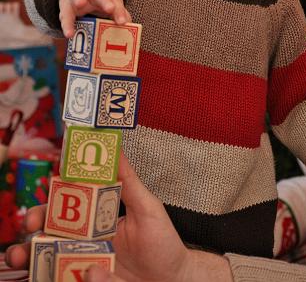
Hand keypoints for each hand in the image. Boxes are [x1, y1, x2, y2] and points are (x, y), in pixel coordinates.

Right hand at [6, 154, 231, 281]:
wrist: (173, 280)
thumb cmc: (163, 241)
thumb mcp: (147, 206)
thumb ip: (129, 180)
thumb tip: (115, 147)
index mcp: (97, 216)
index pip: (68, 203)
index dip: (53, 197)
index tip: (46, 191)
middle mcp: (86, 239)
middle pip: (50, 229)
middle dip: (35, 224)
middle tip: (31, 224)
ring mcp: (84, 262)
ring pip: (48, 255)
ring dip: (30, 253)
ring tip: (21, 254)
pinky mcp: (86, 279)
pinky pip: (62, 276)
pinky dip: (51, 275)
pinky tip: (56, 275)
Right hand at [59, 0, 131, 37]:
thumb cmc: (97, 5)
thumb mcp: (107, 9)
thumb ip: (117, 17)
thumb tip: (127, 31)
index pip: (116, 1)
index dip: (120, 11)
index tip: (123, 23)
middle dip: (105, 1)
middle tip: (110, 9)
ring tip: (80, 3)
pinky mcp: (66, 6)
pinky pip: (65, 15)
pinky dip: (67, 24)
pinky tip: (69, 34)